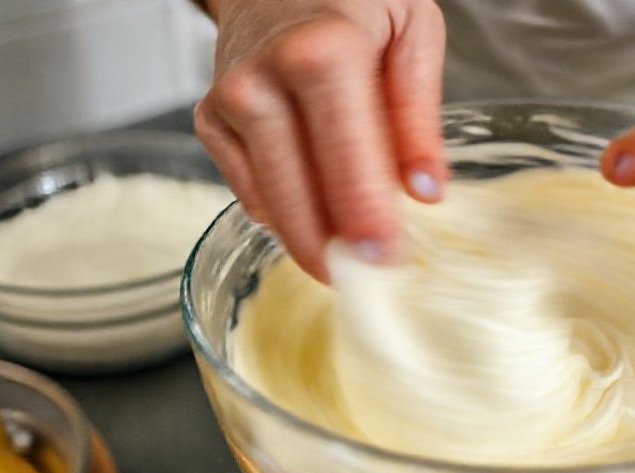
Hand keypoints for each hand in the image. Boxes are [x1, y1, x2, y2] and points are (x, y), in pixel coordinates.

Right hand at [194, 0, 447, 280]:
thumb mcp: (412, 31)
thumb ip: (418, 114)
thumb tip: (424, 192)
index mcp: (321, 54)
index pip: (346, 161)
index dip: (367, 220)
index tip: (389, 261)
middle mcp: (262, 81)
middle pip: (297, 195)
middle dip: (334, 249)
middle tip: (368, 279)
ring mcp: (229, 104)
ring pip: (268, 203)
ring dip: (309, 240)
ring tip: (347, 258)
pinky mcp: (210, 122)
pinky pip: (248, 192)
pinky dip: (282, 213)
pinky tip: (312, 213)